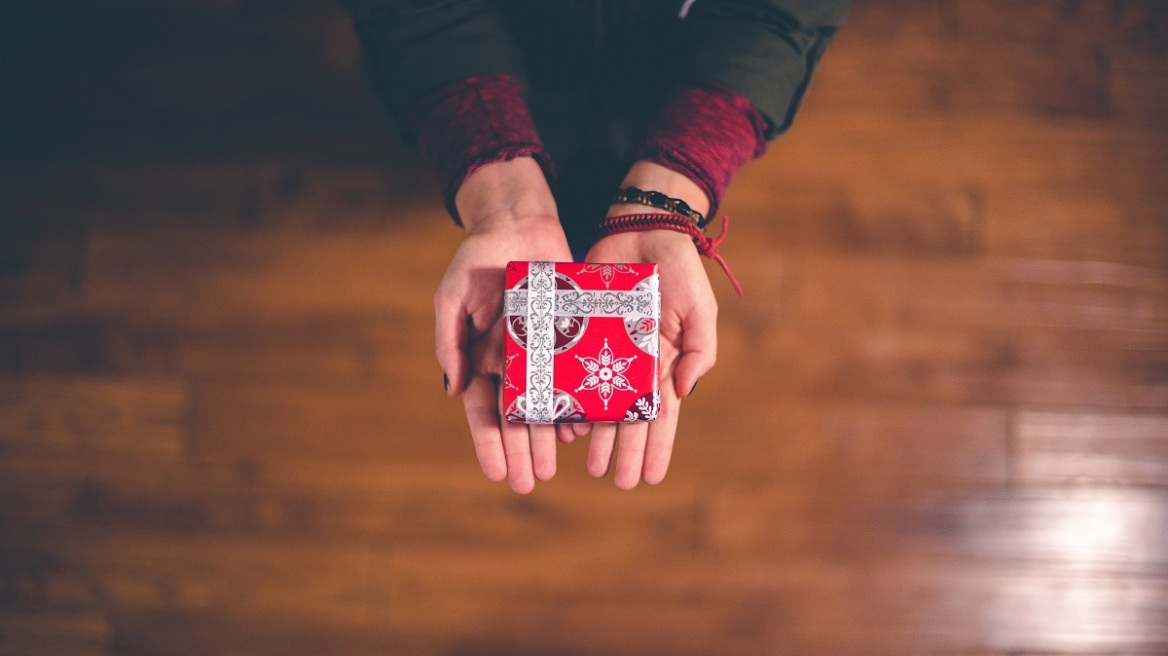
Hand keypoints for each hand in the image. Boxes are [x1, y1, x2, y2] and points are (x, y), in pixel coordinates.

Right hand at [434, 157, 571, 493]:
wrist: (519, 224)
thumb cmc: (478, 258)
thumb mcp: (454, 296)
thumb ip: (450, 341)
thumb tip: (454, 390)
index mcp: (482, 358)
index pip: (484, 410)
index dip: (489, 443)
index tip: (497, 473)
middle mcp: (513, 362)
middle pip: (517, 417)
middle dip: (521, 451)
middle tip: (530, 482)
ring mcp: (543, 352)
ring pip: (546, 404)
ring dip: (548, 437)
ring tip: (553, 466)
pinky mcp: (570, 337)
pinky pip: (575, 377)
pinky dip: (577, 403)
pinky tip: (582, 428)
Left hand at [578, 161, 717, 487]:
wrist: (640, 228)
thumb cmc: (677, 269)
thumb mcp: (699, 308)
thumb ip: (699, 349)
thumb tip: (683, 392)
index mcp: (664, 363)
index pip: (662, 415)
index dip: (658, 447)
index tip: (652, 478)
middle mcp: (633, 364)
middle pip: (628, 417)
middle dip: (625, 451)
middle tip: (617, 481)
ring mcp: (605, 350)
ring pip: (599, 402)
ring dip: (596, 435)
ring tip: (589, 464)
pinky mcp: (578, 333)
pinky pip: (571, 371)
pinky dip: (569, 397)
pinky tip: (564, 423)